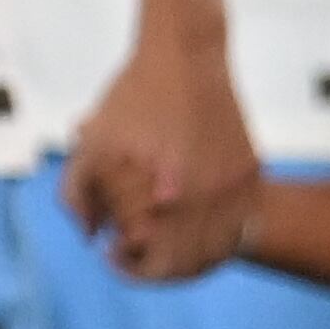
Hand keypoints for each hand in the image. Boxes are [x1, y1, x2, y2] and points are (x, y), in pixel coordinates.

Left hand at [65, 0, 255, 280]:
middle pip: (185, 268)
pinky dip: (218, 238)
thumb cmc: (132, 101)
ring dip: (189, 259)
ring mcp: (232, 190)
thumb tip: (92, 237)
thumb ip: (78, 197)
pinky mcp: (251, 176)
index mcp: (159, 200)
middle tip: (133, 252)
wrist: (185, 60)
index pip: (150, 266)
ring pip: (218, 252)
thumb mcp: (89, 146)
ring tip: (163, 243)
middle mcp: (201, 202)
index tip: (113, 253)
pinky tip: (192, 227)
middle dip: (155, 268)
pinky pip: (241, 225)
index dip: (127, 267)